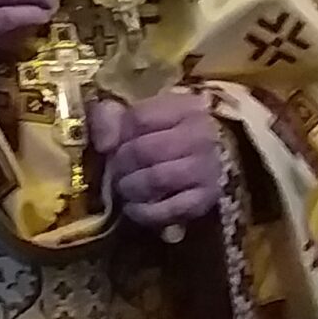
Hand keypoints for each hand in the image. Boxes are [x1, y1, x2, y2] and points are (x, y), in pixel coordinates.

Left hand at [90, 88, 222, 232]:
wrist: (214, 157)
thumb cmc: (167, 132)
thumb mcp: (140, 114)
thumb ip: (110, 117)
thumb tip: (103, 145)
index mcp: (185, 106)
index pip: (139, 118)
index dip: (118, 134)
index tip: (112, 145)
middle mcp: (201, 135)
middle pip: (145, 150)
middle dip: (121, 164)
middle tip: (114, 171)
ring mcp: (207, 168)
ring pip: (157, 178)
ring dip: (131, 187)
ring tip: (124, 188)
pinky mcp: (207, 198)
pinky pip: (171, 209)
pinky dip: (146, 212)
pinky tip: (134, 208)